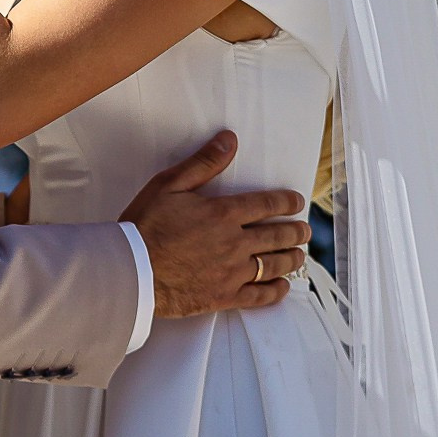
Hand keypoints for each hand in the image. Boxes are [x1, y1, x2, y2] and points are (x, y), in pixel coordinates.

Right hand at [119, 132, 309, 318]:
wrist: (132, 271)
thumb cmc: (146, 225)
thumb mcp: (170, 185)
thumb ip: (204, 163)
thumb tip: (229, 140)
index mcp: (224, 213)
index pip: (267, 204)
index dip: (287, 202)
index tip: (297, 202)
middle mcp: (235, 243)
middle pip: (278, 236)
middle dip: (296, 231)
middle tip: (305, 230)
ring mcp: (233, 272)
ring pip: (274, 265)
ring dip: (292, 258)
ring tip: (300, 255)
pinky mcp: (224, 297)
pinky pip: (260, 296)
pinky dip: (276, 291)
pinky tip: (282, 287)